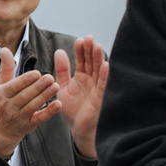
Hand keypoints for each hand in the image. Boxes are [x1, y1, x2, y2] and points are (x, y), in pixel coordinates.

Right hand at [0, 50, 61, 157]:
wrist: (2, 128)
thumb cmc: (4, 100)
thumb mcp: (1, 84)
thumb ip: (6, 67)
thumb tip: (5, 48)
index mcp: (2, 94)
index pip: (14, 86)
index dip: (25, 80)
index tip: (37, 73)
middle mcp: (9, 106)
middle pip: (25, 96)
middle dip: (38, 87)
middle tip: (50, 77)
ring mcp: (19, 117)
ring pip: (33, 106)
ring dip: (45, 96)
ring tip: (56, 86)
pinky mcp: (29, 125)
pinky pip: (40, 118)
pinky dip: (49, 112)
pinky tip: (58, 104)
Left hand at [54, 36, 108, 159]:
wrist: (79, 127)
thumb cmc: (72, 108)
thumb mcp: (63, 86)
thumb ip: (62, 70)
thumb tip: (59, 51)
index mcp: (81, 76)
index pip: (82, 60)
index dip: (81, 51)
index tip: (79, 41)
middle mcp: (91, 80)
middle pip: (91, 62)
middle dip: (90, 51)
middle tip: (89, 38)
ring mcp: (97, 87)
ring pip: (99, 70)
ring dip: (98, 59)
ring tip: (96, 46)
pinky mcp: (101, 96)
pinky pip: (104, 84)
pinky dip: (105, 75)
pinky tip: (106, 65)